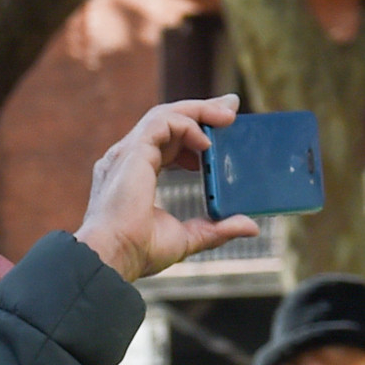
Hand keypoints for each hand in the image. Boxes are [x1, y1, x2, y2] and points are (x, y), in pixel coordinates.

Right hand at [77, 99, 260, 282]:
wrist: (113, 255)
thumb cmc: (138, 251)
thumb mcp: (189, 236)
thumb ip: (218, 228)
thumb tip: (252, 228)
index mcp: (135, 176)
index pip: (167, 142)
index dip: (195, 132)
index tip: (222, 129)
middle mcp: (128, 160)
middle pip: (167, 121)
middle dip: (202, 111)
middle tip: (233, 108)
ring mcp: (127, 154)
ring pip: (164, 114)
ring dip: (199, 111)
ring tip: (229, 117)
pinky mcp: (132, 152)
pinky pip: (162, 121)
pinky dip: (188, 124)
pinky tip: (207, 142)